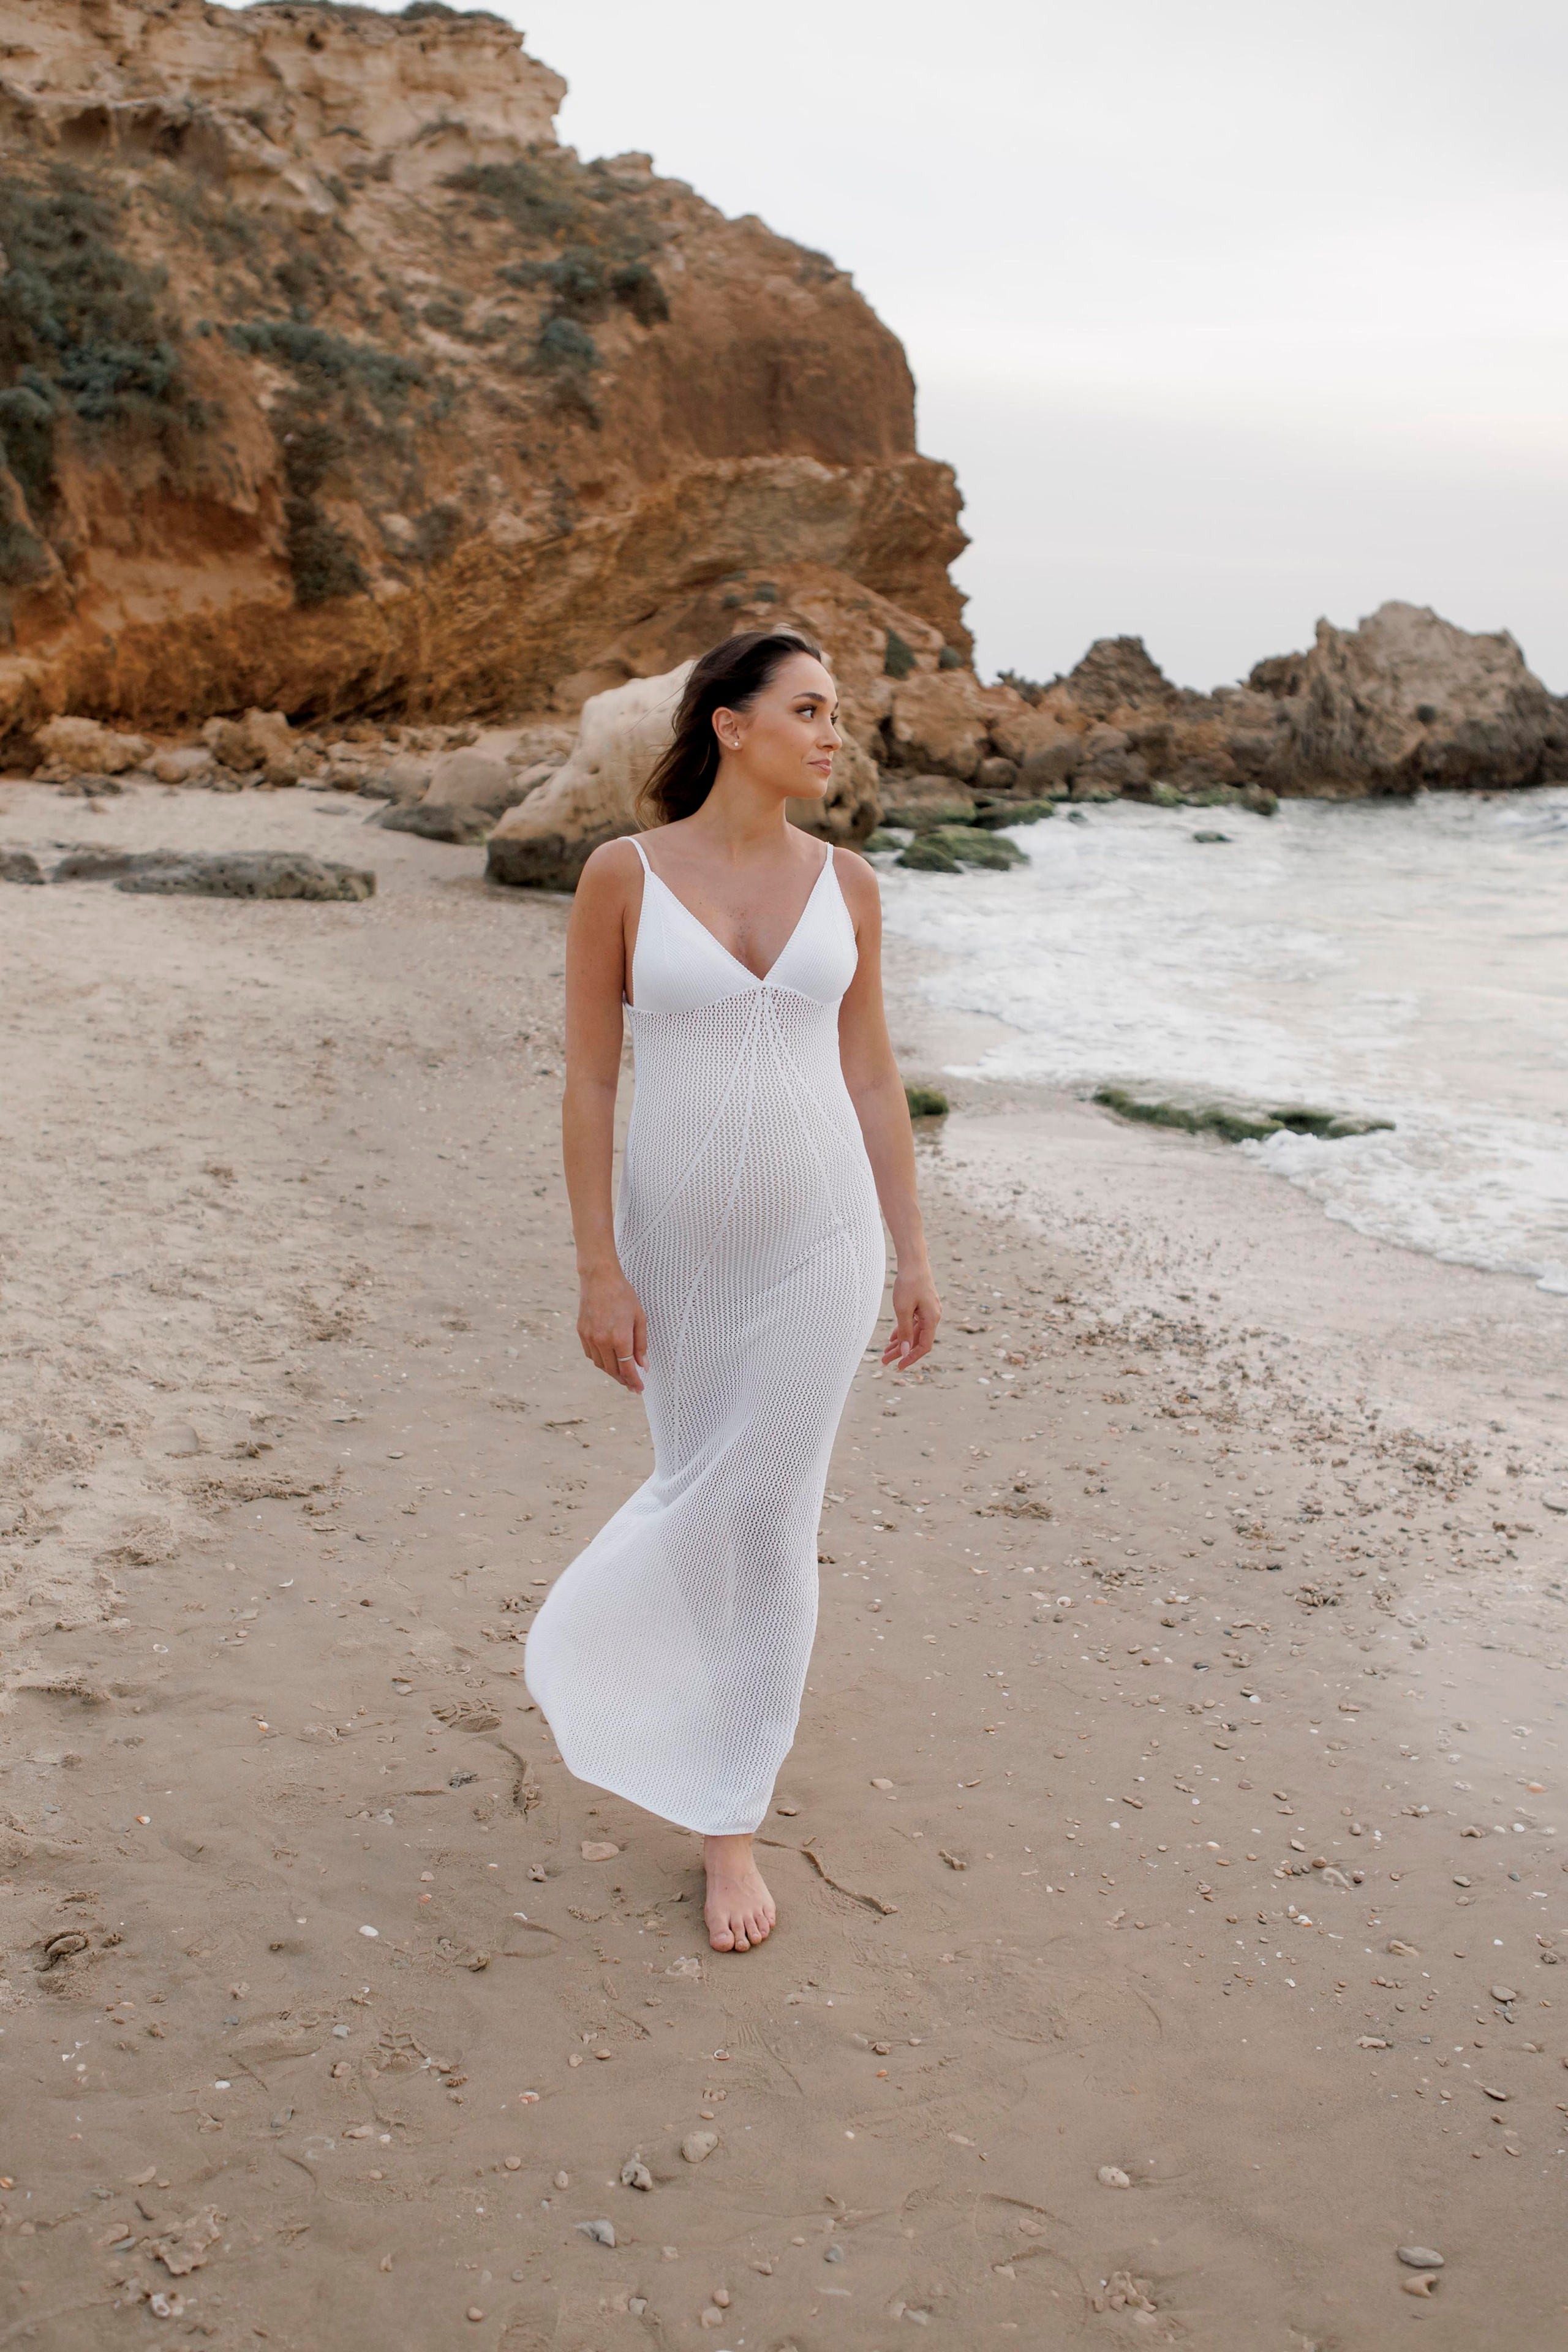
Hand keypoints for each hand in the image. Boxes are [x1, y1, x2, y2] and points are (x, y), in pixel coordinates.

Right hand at [577, 1264, 647, 1391]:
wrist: (599, 1278)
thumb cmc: (623, 1295)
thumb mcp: (639, 1318)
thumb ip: (641, 1344)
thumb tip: (644, 1365)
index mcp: (620, 1337)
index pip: (627, 1369)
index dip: (634, 1382)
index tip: (639, 1389)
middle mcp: (602, 1341)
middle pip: (613, 1370)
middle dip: (624, 1380)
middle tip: (632, 1386)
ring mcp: (589, 1337)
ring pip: (601, 1365)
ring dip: (612, 1372)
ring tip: (622, 1374)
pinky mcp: (581, 1333)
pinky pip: (591, 1355)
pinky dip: (600, 1361)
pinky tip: (608, 1359)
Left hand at [883, 1265, 940, 1368]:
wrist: (913, 1261)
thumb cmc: (909, 1284)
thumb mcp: (903, 1310)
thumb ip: (904, 1332)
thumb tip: (904, 1352)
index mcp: (932, 1319)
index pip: (923, 1346)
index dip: (911, 1358)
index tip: (898, 1366)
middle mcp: (932, 1317)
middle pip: (917, 1341)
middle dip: (901, 1352)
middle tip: (884, 1361)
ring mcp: (928, 1311)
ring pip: (914, 1332)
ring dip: (901, 1343)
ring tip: (885, 1352)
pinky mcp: (922, 1306)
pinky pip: (913, 1323)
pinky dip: (903, 1331)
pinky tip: (892, 1338)